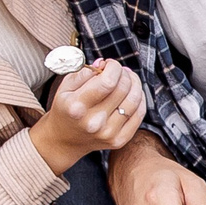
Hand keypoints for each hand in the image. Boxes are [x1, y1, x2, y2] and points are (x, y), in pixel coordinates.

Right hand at [28, 58, 147, 174]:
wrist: (65, 140)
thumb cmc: (66, 109)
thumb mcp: (65, 87)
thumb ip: (84, 72)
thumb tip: (104, 64)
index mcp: (77, 106)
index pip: (107, 81)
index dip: (114, 67)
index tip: (110, 64)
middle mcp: (93, 122)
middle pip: (123, 88)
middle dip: (124, 73)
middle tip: (118, 71)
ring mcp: (107, 133)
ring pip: (135, 100)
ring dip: (134, 83)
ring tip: (127, 79)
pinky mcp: (119, 140)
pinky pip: (139, 114)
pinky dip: (139, 99)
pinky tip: (131, 93)